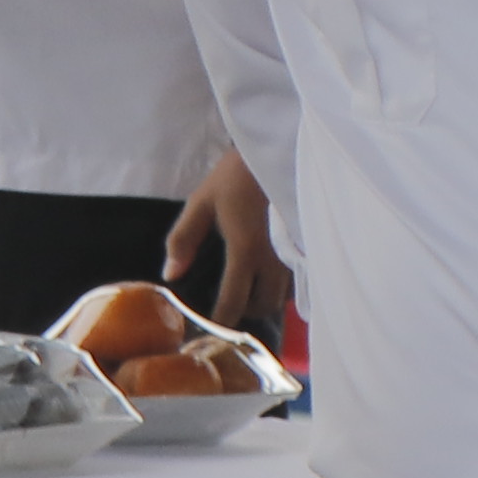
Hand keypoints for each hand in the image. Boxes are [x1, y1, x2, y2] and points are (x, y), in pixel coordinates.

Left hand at [165, 153, 293, 353]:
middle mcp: (274, 260)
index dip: (222, 321)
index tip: (213, 329)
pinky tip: (270, 273)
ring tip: (251, 290)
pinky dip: (283, 283)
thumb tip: (170, 275)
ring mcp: (295, 253)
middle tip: (232, 305)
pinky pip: (297, 277)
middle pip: (264, 305)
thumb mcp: (202, 201)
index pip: (234, 302)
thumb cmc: (237, 174)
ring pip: (284, 294)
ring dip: (267, 298)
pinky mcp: (306, 244)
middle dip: (248, 311)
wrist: (279, 148)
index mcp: (245, 251)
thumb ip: (183, 240)